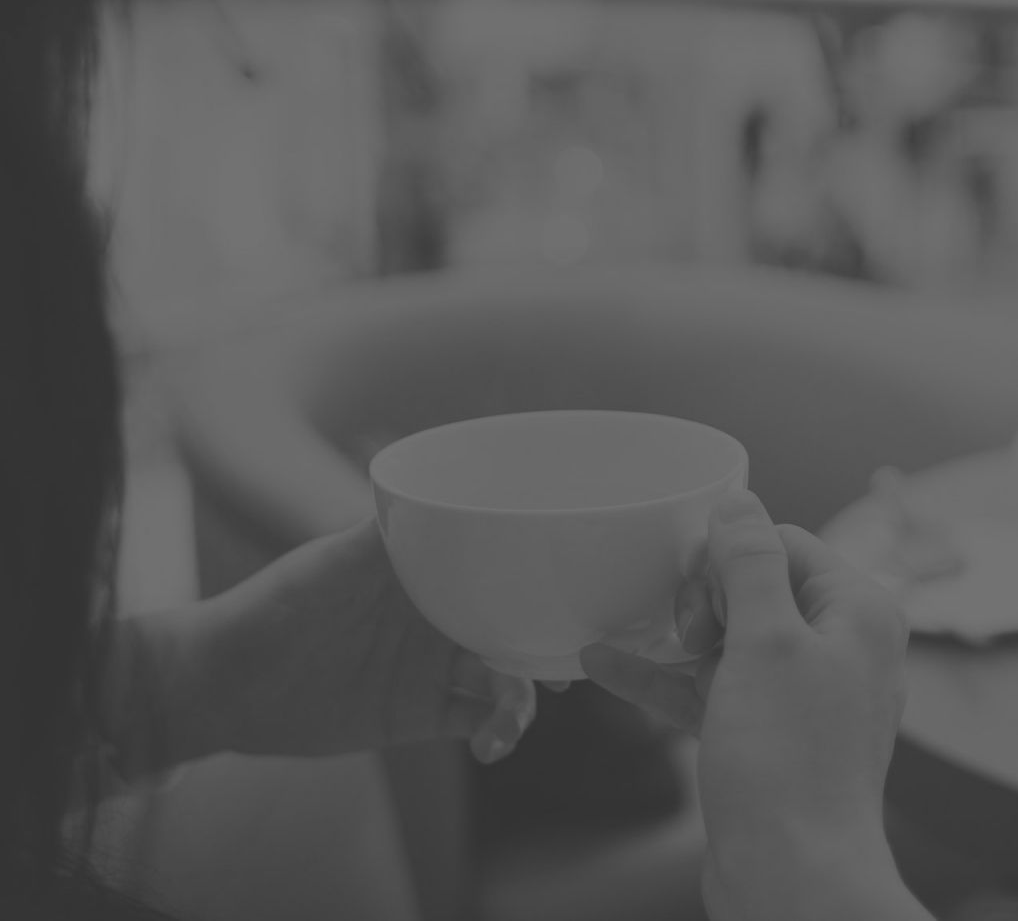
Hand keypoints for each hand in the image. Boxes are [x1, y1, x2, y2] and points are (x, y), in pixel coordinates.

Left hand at [108, 519, 543, 775]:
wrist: (225, 683)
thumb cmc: (276, 604)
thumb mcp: (333, 560)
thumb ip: (386, 532)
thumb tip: (437, 491)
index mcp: (433, 571)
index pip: (501, 569)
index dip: (541, 582)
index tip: (572, 593)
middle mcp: (442, 615)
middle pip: (517, 626)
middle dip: (549, 646)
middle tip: (572, 667)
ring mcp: (435, 667)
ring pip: (506, 680)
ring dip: (523, 699)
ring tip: (511, 719)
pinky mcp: (421, 715)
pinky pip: (477, 722)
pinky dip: (496, 734)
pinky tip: (490, 745)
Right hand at [581, 491, 927, 920]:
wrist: (794, 881)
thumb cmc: (790, 764)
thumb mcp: (765, 642)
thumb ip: (750, 564)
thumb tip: (738, 501)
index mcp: (859, 612)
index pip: (787, 543)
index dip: (730, 555)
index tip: (689, 585)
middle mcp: (840, 649)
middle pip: (757, 586)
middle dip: (703, 597)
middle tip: (681, 629)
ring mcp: (802, 698)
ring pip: (729, 640)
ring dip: (674, 634)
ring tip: (620, 624)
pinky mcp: (767, 739)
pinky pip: (712, 690)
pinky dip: (665, 678)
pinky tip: (602, 664)